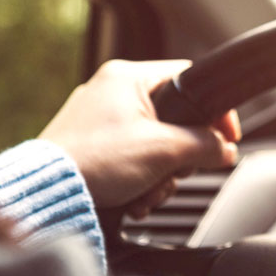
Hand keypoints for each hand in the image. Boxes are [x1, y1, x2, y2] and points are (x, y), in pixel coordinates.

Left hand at [38, 59, 241, 217]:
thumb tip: (226, 150)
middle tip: (176, 171)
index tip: (226, 137)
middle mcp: (111, 90)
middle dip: (179, 157)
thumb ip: (205, 145)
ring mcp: (99, 118)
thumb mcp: (164, 150)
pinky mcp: (91, 144)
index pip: (189, 81)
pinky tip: (134, 199)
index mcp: (128, 76)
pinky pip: (132, 156)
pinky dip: (139, 180)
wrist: (48, 194)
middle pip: (174, 119)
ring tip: (148, 193)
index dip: (214, 112)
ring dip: (159, 176)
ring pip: (154, 143)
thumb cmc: (95, 162)